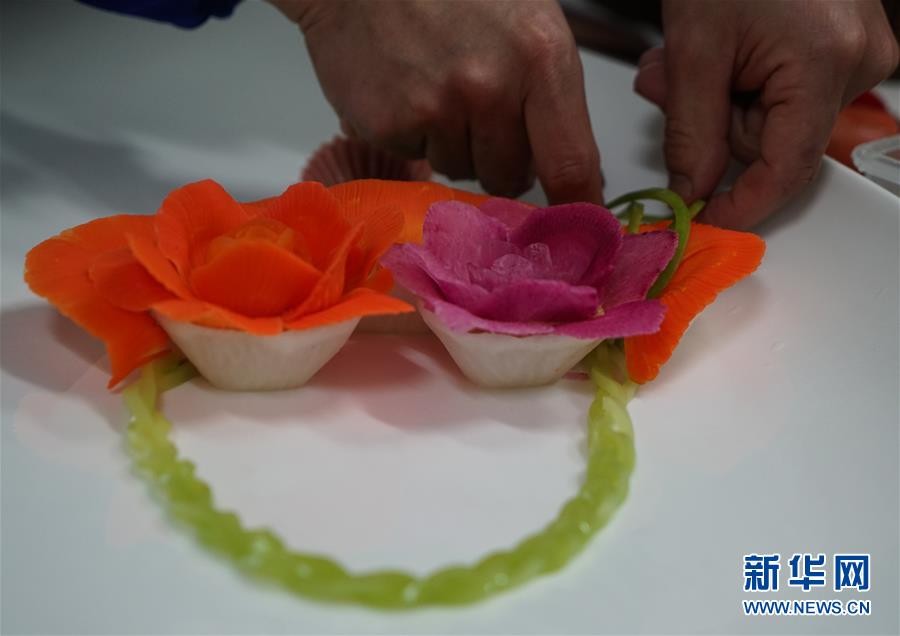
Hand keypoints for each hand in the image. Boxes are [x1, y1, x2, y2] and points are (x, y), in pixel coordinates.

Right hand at [269, 0, 602, 203]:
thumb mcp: (527, 20)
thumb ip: (552, 93)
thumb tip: (578, 173)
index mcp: (541, 57)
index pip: (572, 163)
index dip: (578, 209)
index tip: (578, 236)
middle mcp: (493, 87)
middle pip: (512, 176)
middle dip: (501, 159)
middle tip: (479, 111)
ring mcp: (439, 108)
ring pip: (464, 171)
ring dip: (455, 145)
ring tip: (437, 87)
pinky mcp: (394, 125)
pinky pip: (419, 159)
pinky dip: (415, 136)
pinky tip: (406, 90)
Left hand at [634, 0, 898, 228]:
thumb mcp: (693, 50)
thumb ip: (692, 134)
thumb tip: (693, 191)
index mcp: (826, 64)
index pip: (786, 170)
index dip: (740, 204)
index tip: (702, 219)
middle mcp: (858, 62)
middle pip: (773, 144)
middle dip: (711, 125)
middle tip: (666, 82)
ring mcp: (856, 53)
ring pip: (773, 120)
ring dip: (718, 101)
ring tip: (685, 55)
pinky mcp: (841, 45)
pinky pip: (784, 93)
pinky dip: (740, 83)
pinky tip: (718, 52)